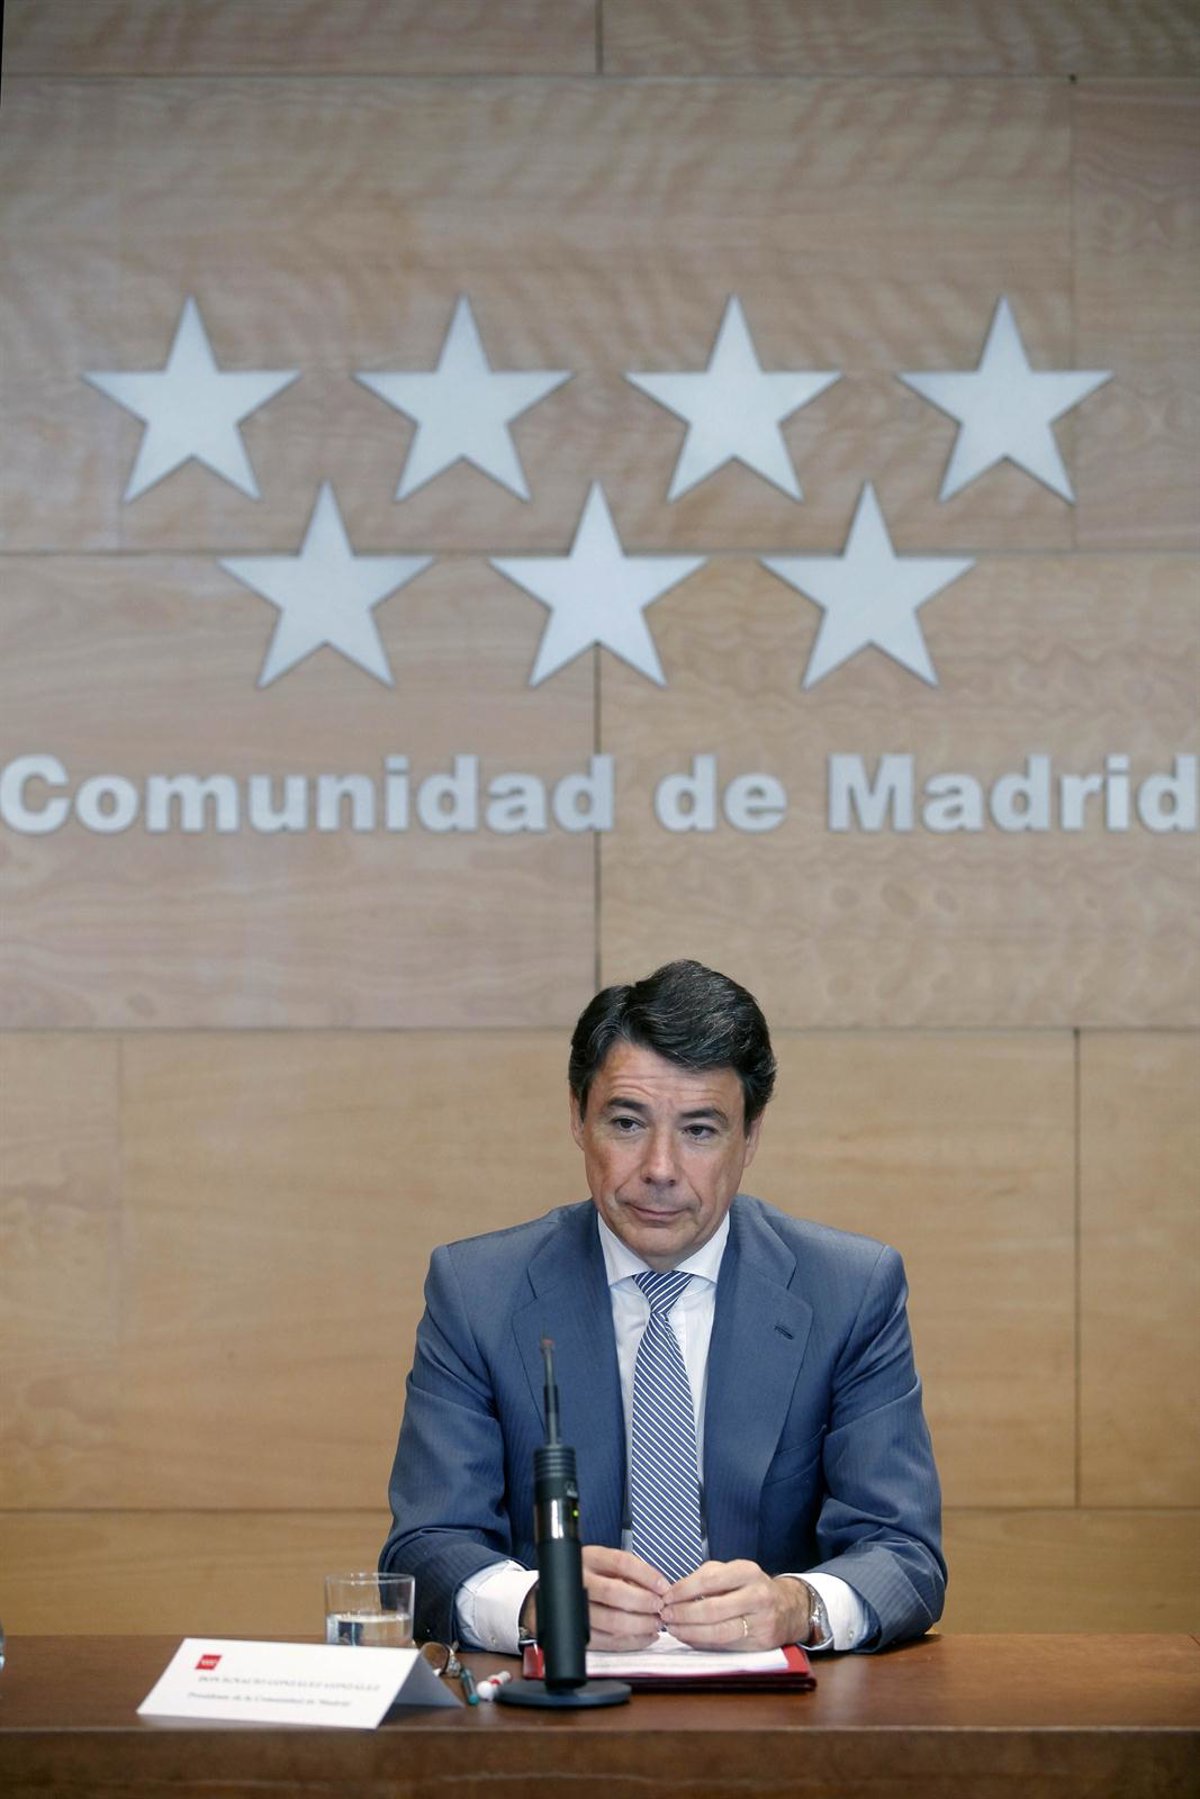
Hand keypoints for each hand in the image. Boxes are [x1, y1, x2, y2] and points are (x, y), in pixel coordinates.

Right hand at [580, 1545, 668, 1649]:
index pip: (621, 1562)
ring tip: (656, 1623)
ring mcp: (576, 1609)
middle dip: (643, 1602)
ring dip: (640, 1624)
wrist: (554, 1594)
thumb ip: (629, 1573)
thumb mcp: (606, 1565)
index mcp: (589, 1558)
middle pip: (614, 1592)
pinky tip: (646, 1636)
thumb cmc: (591, 1577)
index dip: (646, 1575)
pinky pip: (608, 1641)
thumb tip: (660, 1589)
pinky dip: (632, 1641)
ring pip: (611, 1620)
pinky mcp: (578, 1633)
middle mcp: (579, 1581)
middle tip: (660, 1607)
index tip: (663, 1586)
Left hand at [661, 1561, 810, 1650]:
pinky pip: (725, 1645)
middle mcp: (757, 1596)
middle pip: (713, 1609)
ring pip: (718, 1632)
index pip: (710, 1580)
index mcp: (748, 1572)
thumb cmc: (751, 1587)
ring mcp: (761, 1622)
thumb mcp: (733, 1572)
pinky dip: (702, 1643)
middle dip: (684, 1614)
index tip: (666, 1596)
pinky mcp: (760, 1644)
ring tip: (673, 1628)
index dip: (684, 1590)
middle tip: (665, 1615)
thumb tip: (674, 1592)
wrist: (789, 1608)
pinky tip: (689, 1638)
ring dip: (690, 1632)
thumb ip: (705, 1578)